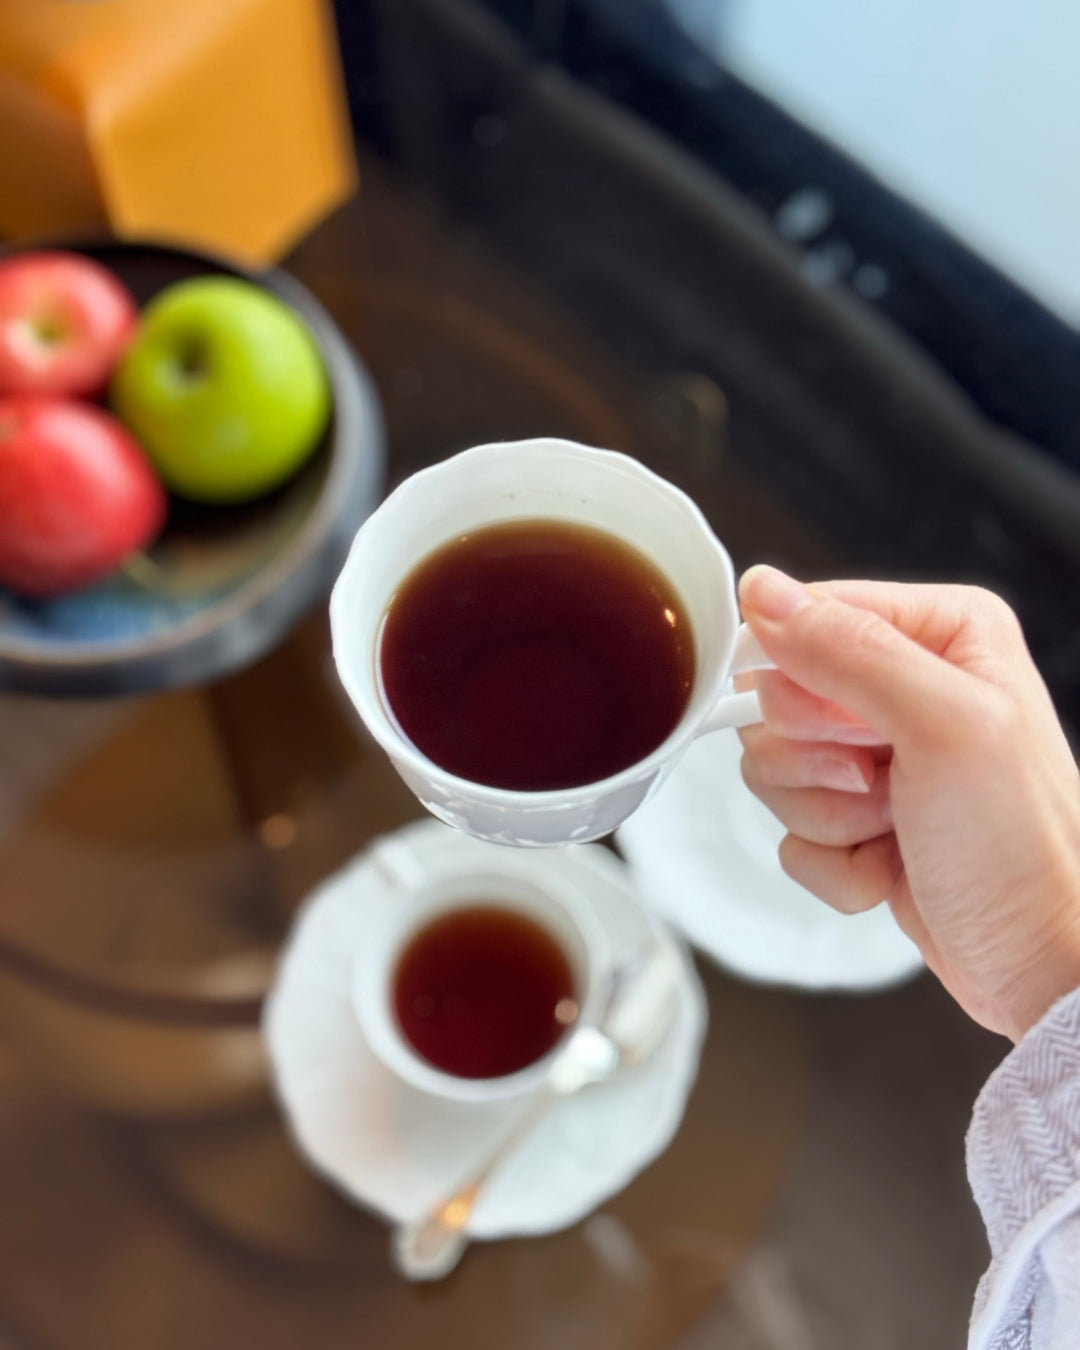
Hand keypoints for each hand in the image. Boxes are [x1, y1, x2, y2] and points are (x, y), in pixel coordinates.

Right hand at [737, 565, 1079, 1041]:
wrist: (1046, 965)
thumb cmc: (1026, 849)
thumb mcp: (943, 726)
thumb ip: (849, 650)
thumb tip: (763, 592)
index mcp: (940, 633)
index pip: (805, 617)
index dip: (800, 681)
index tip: (848, 732)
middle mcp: (907, 683)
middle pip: (776, 699)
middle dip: (814, 759)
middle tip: (881, 783)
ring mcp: (880, 754)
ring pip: (774, 767)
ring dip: (825, 815)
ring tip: (894, 828)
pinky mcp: (860, 816)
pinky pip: (789, 829)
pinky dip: (832, 861)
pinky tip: (890, 864)